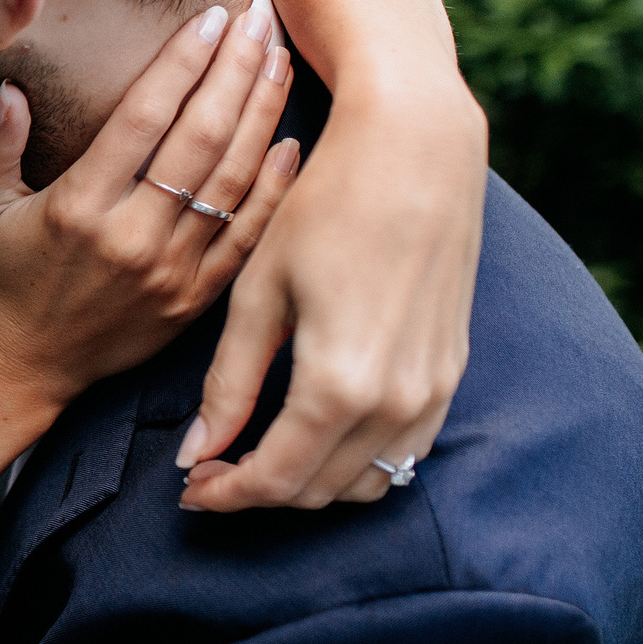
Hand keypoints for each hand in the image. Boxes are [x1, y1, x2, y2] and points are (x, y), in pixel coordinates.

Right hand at [0, 0, 299, 402]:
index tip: (211, 16)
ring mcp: (169, 270)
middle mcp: (129, 236)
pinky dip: (273, 188)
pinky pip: (246, 237)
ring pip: (231, 181)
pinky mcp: (194, 298)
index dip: (182, 62)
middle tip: (262, 19)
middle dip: (236, 71)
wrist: (24, 364)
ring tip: (281, 61)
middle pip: (199, 139)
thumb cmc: (4, 275)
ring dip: (261, 115)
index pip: (142, 118)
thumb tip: (12, 87)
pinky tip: (291, 142)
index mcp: (78, 206)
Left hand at [186, 0, 488, 510]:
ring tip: (258, 453)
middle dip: (261, 493)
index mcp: (340, 384)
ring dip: (311, 482)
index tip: (189, 489)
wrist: (417, 148)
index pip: (277, 480)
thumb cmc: (323, 206)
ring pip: (368, 481)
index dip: (226, 495)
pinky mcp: (453, 370)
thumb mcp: (258, 293)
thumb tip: (196, 456)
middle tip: (212, 471)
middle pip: (320, 491)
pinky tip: (316, 430)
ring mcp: (434, 389)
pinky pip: (405, 448)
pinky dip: (358, 458)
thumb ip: (229, 383)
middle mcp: (397, 401)